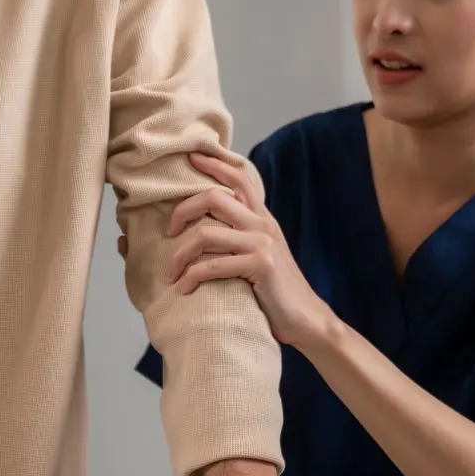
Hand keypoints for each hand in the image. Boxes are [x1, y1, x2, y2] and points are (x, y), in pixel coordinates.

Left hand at [165, 152, 335, 348]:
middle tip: (168, 233)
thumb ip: (241, 237)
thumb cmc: (276, 291)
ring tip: (170, 273)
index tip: (191, 156)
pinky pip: (213, 266)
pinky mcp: (260, 266)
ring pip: (206, 234)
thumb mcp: (261, 255)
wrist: (306, 319)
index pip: (239, 178)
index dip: (214, 163)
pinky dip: (192, 277)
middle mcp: (262, 225)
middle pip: (214, 197)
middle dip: (182, 211)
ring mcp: (262, 244)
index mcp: (262, 218)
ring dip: (179, 255)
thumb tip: (206, 231)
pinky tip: (185, 289)